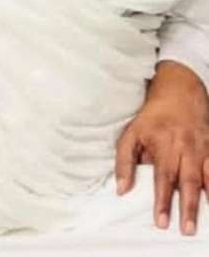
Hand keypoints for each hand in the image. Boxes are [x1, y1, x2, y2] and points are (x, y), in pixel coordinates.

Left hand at [115, 61, 208, 235]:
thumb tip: (121, 190)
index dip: (162, 200)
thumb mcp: (131, 133)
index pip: (162, 176)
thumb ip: (124, 161)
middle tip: (185, 230)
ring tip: (201, 224)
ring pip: (205, 178)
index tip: (160, 222)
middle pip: (187, 181)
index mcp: (162, 143)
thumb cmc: (151, 118)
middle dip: (186, 207)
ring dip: (204, 202)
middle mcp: (184, 146)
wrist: (179, 93)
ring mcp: (201, 148)